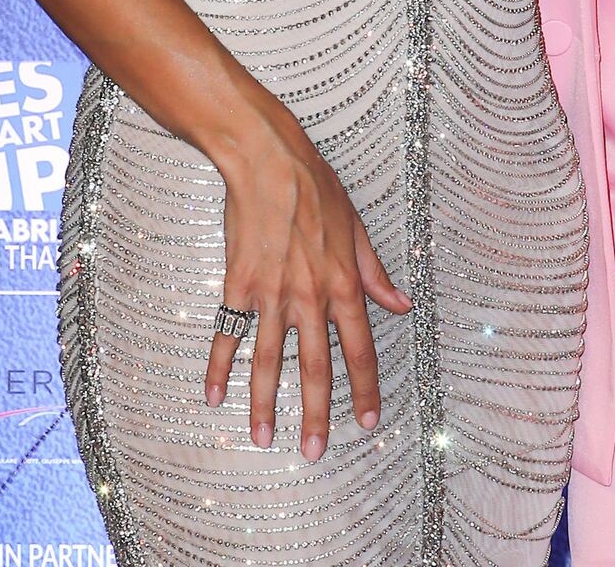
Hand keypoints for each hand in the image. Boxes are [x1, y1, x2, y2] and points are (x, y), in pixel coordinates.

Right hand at [210, 95, 412, 460]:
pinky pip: (228, 334)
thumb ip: (376, 272)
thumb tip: (401, 304)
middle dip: (317, 414)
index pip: (360, 349)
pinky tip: (213, 394)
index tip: (368, 421)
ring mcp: (272, 295)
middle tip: (314, 453)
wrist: (269, 161)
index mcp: (344, 284)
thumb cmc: (317, 188)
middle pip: (316, 368)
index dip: (366, 389)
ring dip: (265, 404)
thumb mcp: (357, 227)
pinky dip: (219, 366)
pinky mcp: (239, 285)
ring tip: (263, 439)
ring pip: (270, 362)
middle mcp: (310, 297)